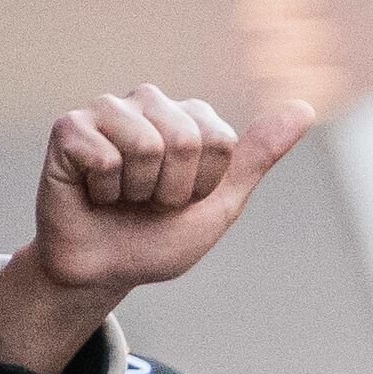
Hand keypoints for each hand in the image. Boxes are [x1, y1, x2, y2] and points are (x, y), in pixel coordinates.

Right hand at [0, 88, 317, 373]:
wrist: (106, 270)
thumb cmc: (161, 236)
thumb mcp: (221, 203)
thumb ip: (258, 156)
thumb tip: (304, 108)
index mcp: (189, 117)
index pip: (220, 140)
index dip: (205, 186)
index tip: (184, 201)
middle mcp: (149, 102)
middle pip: (185, 138)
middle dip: (173, 189)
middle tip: (151, 202)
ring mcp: (106, 110)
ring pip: (146, 144)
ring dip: (138, 190)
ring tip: (123, 196)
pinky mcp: (68, 128)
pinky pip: (104, 156)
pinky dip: (104, 190)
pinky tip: (94, 192)